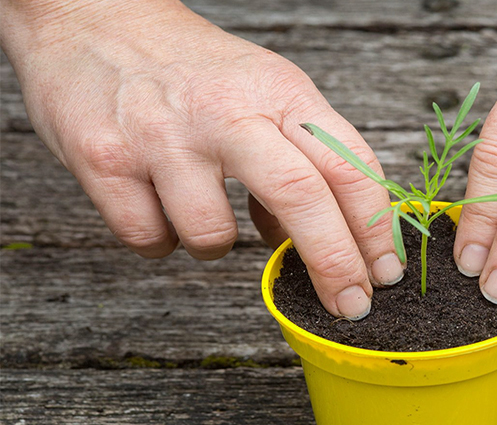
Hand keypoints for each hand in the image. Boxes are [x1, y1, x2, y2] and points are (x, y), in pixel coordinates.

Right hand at [1, 0, 402, 318]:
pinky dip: (160, 240)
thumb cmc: (191, 67)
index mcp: (279, 92)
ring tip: (200, 212)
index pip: (348, 164)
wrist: (92, 17)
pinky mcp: (105, 159)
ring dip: (216, 248)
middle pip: (302, 196)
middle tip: (350, 305)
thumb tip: (302, 243)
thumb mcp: (263, 93)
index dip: (375, 228)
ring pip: (214, 237)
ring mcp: (165, 136)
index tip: (385, 271)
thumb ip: (296, 162)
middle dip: (335, 263)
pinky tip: (156, 205)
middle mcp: (227, 111)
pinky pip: (150, 240)